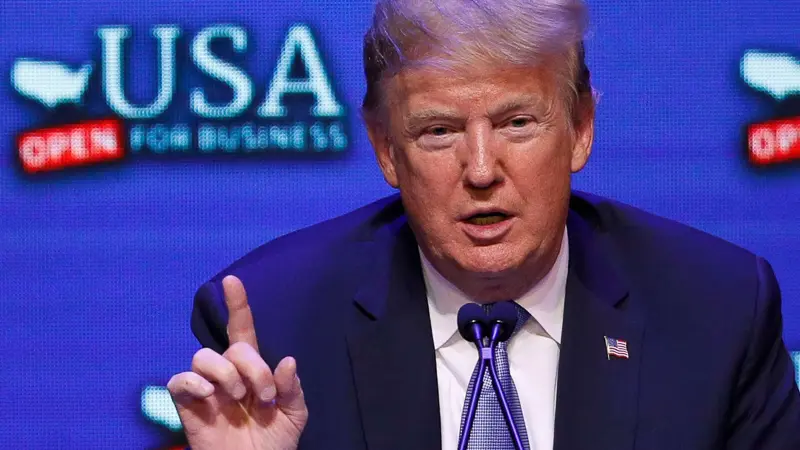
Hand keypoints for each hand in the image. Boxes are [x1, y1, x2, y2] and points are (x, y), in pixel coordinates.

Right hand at [168, 275, 307, 449]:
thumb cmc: (274, 441)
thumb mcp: (294, 413)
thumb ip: (292, 388)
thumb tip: (287, 360)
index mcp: (253, 370)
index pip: (242, 330)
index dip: (238, 305)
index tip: (233, 281)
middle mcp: (227, 374)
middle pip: (232, 346)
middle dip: (254, 367)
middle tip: (264, 396)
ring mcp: (206, 388)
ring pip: (203, 356)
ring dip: (226, 374)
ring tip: (238, 397)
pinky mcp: (188, 405)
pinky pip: (179, 380)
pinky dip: (194, 382)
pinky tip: (212, 396)